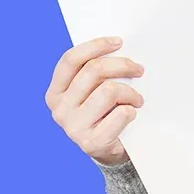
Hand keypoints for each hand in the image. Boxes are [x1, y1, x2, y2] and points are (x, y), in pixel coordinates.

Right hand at [45, 36, 145, 165]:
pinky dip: (131, 111)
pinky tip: (132, 113)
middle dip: (122, 65)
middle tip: (138, 69)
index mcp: (55, 92)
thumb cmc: (103, 114)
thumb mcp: (91, 92)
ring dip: (130, 92)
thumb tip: (118, 45)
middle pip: (94, 70)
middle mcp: (59, 109)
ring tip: (137, 98)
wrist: (109, 151)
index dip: (96, 46)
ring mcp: (73, 127)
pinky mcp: (91, 142)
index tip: (119, 42)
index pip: (71, 60)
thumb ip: (94, 73)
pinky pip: (120, 114)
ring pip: (109, 90)